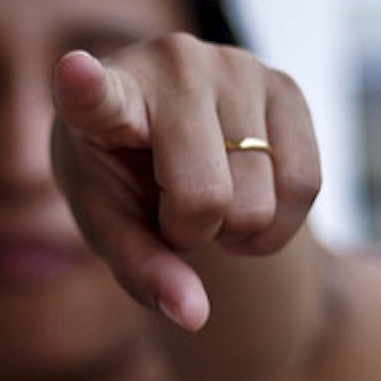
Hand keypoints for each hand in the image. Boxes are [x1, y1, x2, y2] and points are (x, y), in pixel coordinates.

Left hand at [51, 33, 320, 330]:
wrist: (164, 133)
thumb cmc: (121, 178)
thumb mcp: (111, 226)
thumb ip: (142, 270)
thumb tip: (194, 316)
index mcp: (108, 96)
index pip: (95, 94)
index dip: (86, 88)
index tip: (75, 72)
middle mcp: (173, 64)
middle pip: (207, 198)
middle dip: (193, 230)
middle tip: (171, 208)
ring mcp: (235, 65)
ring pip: (261, 199)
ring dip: (236, 228)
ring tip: (206, 198)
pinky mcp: (285, 83)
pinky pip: (306, 184)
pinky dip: (279, 223)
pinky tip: (247, 205)